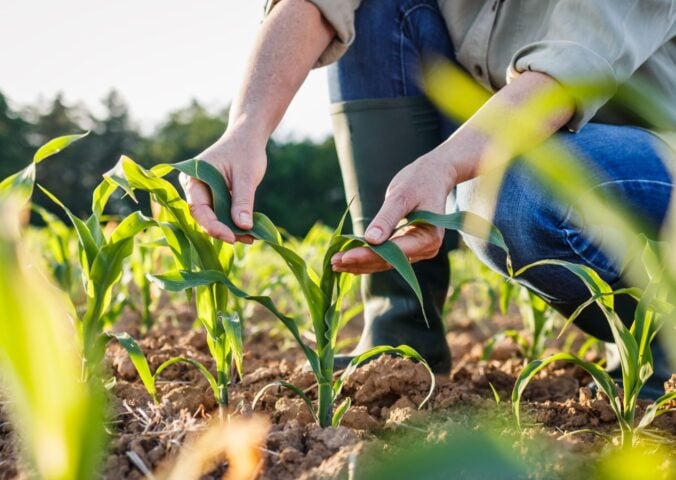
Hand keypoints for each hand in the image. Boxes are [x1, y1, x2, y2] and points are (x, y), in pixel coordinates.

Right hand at [180, 129, 266, 242]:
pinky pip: (221, 214)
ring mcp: (203, 193)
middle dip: (224, 230)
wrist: (248, 137)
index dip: (213, 226)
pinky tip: (249, 231)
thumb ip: (243, 200)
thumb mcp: (246, 175)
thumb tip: (244, 227)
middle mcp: (193, 187)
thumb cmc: (245, 151)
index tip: (231, 237)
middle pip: (204, 217)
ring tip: (251, 237)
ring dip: (230, 229)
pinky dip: (233, 222)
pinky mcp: (214, 197)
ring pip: (213, 218)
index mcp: (193, 177)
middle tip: (246, 239)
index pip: (198, 209)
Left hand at [331, 153, 456, 273]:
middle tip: (333, 262)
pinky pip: (386, 256)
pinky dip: (367, 258)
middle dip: (359, 262)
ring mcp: (418, 250)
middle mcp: (426, 249)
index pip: (393, 252)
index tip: (345, 256)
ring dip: (360, 264)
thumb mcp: (402, 195)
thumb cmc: (419, 181)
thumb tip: (371, 240)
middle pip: (388, 261)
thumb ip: (387, 218)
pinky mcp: (408, 247)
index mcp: (428, 237)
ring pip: (385, 262)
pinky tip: (347, 261)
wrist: (433, 175)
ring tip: (334, 264)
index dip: (368, 255)